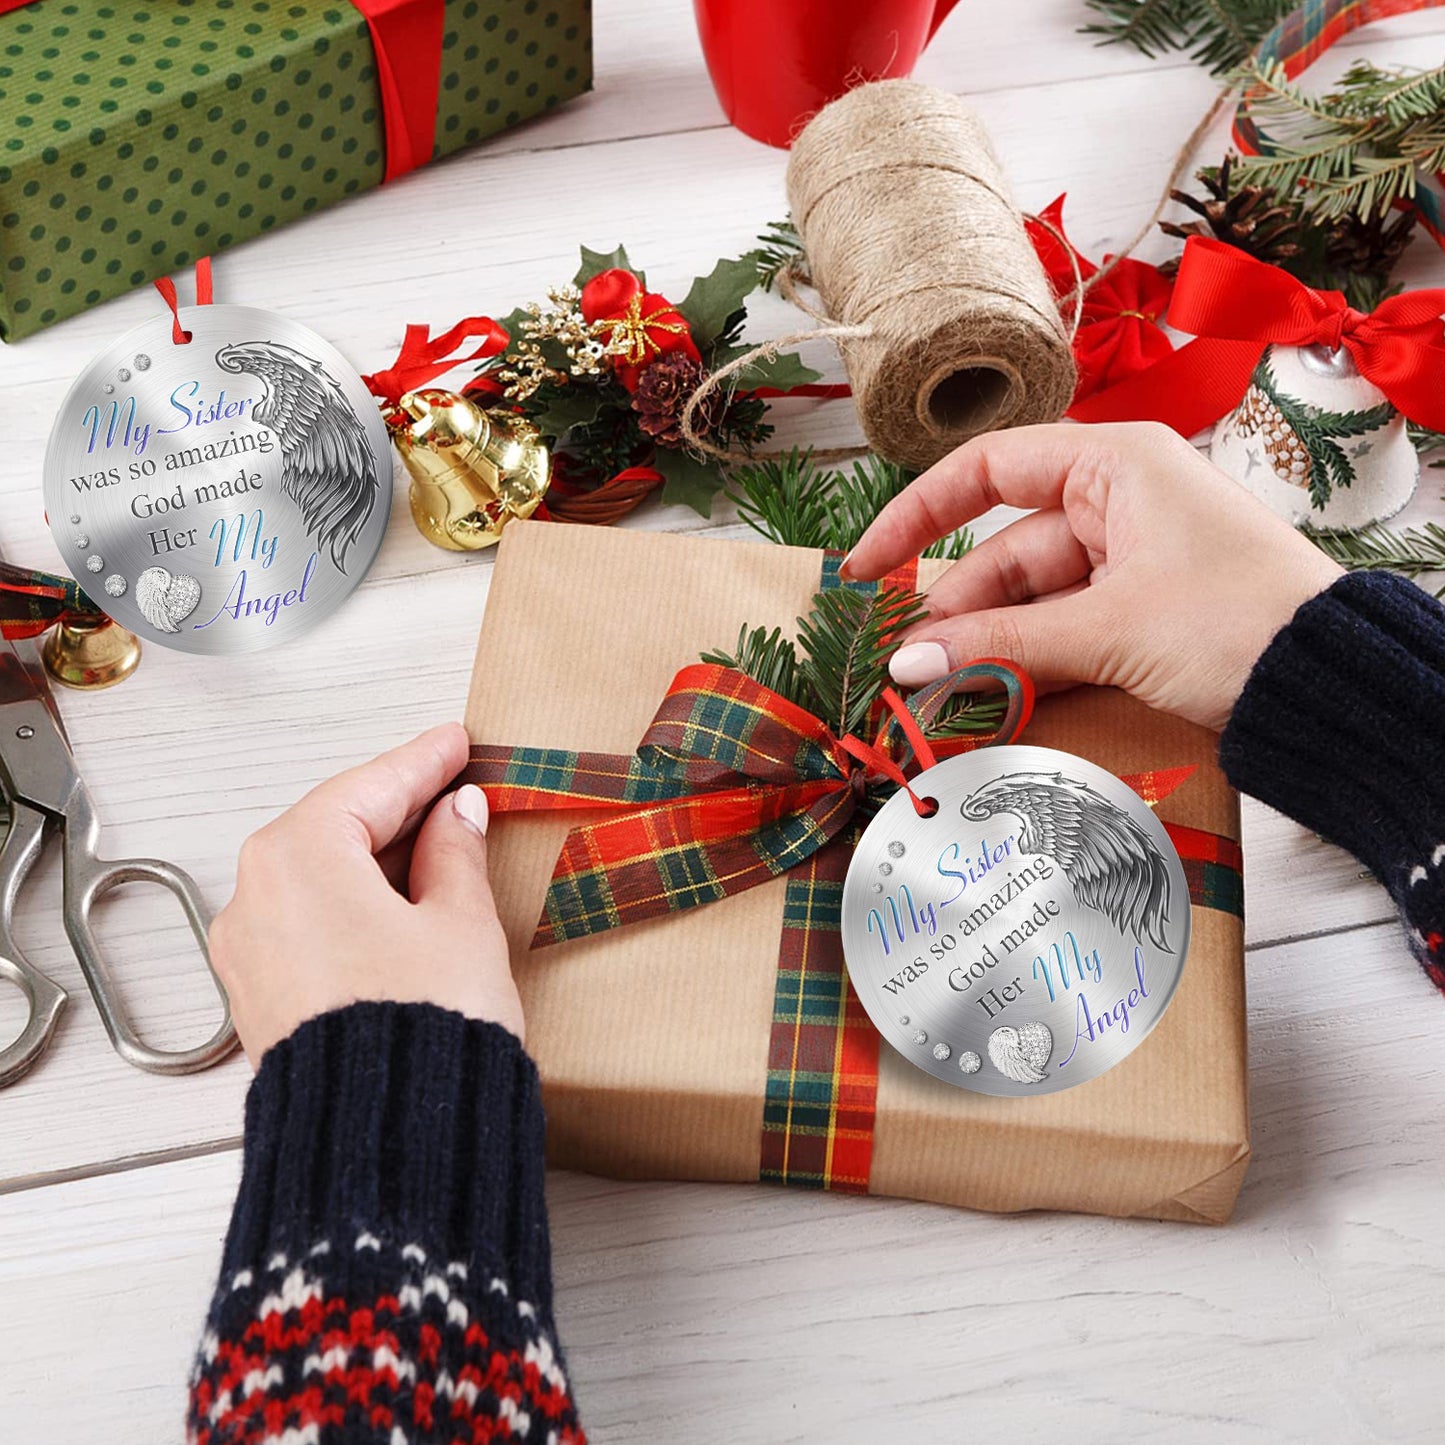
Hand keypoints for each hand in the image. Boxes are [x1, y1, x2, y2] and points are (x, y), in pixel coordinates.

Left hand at [210, 722, 520, 1066]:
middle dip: (396, 810)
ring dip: (376, 861)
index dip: (423, 762)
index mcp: (298, 857)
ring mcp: (249, 955)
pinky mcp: (261, 1001)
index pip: (370, 787)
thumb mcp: (461, 922)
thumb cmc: (423, 1028)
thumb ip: (456, 853)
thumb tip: (457, 816)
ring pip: (318, 879)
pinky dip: (353, 906)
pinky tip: (400, 907)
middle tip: (451, 786)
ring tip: (438, 848)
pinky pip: (308, 925)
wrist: (389, 1144)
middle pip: (333, 829)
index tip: (453, 743)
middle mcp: (255, 899)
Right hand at [843, 422, 1343, 731]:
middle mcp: (1117, 502)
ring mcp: (1129, 560)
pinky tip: (988, 695)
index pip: (988, 470)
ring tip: (938, 690)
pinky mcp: (1140, 613)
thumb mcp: (1108, 629)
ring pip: (1029, 598)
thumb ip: (1001, 645)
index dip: (918, 515)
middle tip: (906, 665)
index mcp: (1114, 465)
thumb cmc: (1238, 621)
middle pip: (1004, 549)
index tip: (870, 566)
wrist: (1332, 684)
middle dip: (956, 609)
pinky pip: (1062, 630)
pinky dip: (1026, 662)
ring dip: (988, 646)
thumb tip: (907, 662)